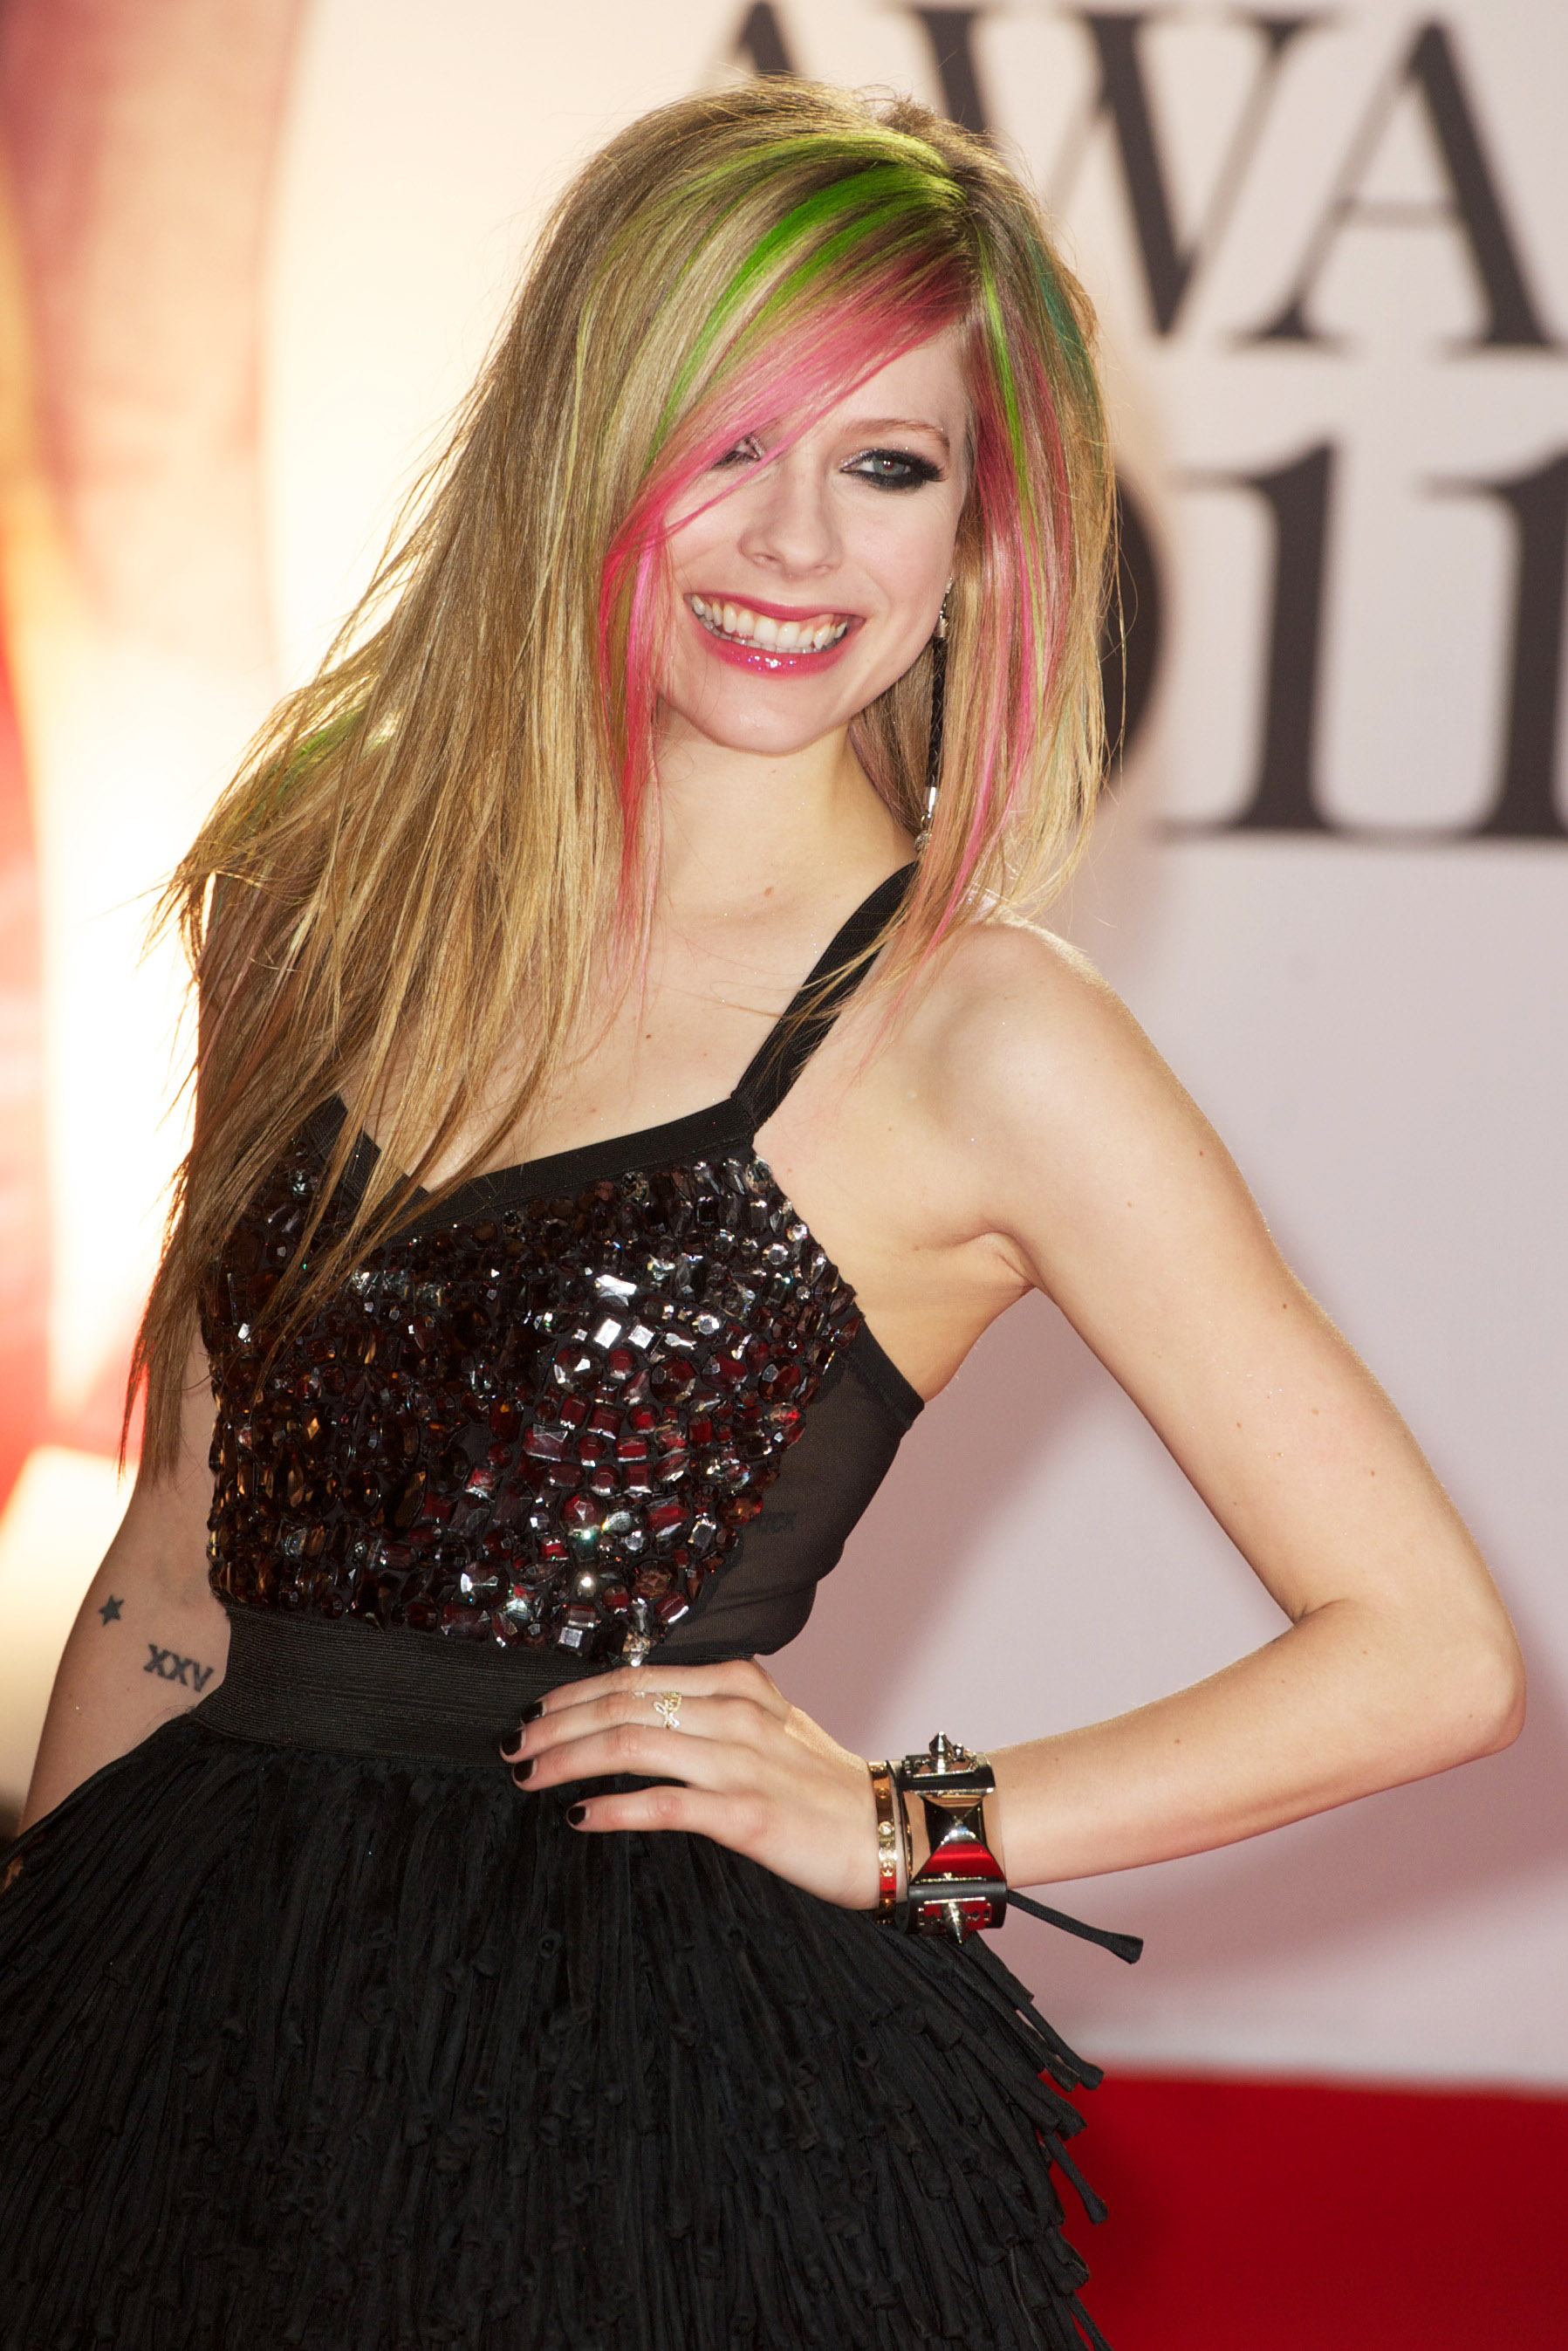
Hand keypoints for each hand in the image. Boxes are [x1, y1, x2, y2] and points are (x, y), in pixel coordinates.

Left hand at [501, 1659, 881, 1909]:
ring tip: (529, 1776)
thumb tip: (643, 1715)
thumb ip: (716, 1712)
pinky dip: (613, 1807)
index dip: (576, 1692)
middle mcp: (736, 1713)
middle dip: (556, 1722)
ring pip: (632, 1742)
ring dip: (567, 1758)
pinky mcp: (746, 1814)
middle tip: (514, 1743)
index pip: (637, 1676)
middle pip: (623, 1702)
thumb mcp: (773, 1727)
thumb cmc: (826, 1789)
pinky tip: (581, 1816)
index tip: (536, 1711)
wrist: (894, 1832)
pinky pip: (664, 1804)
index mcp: (740, 1684)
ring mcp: (740, 1762)